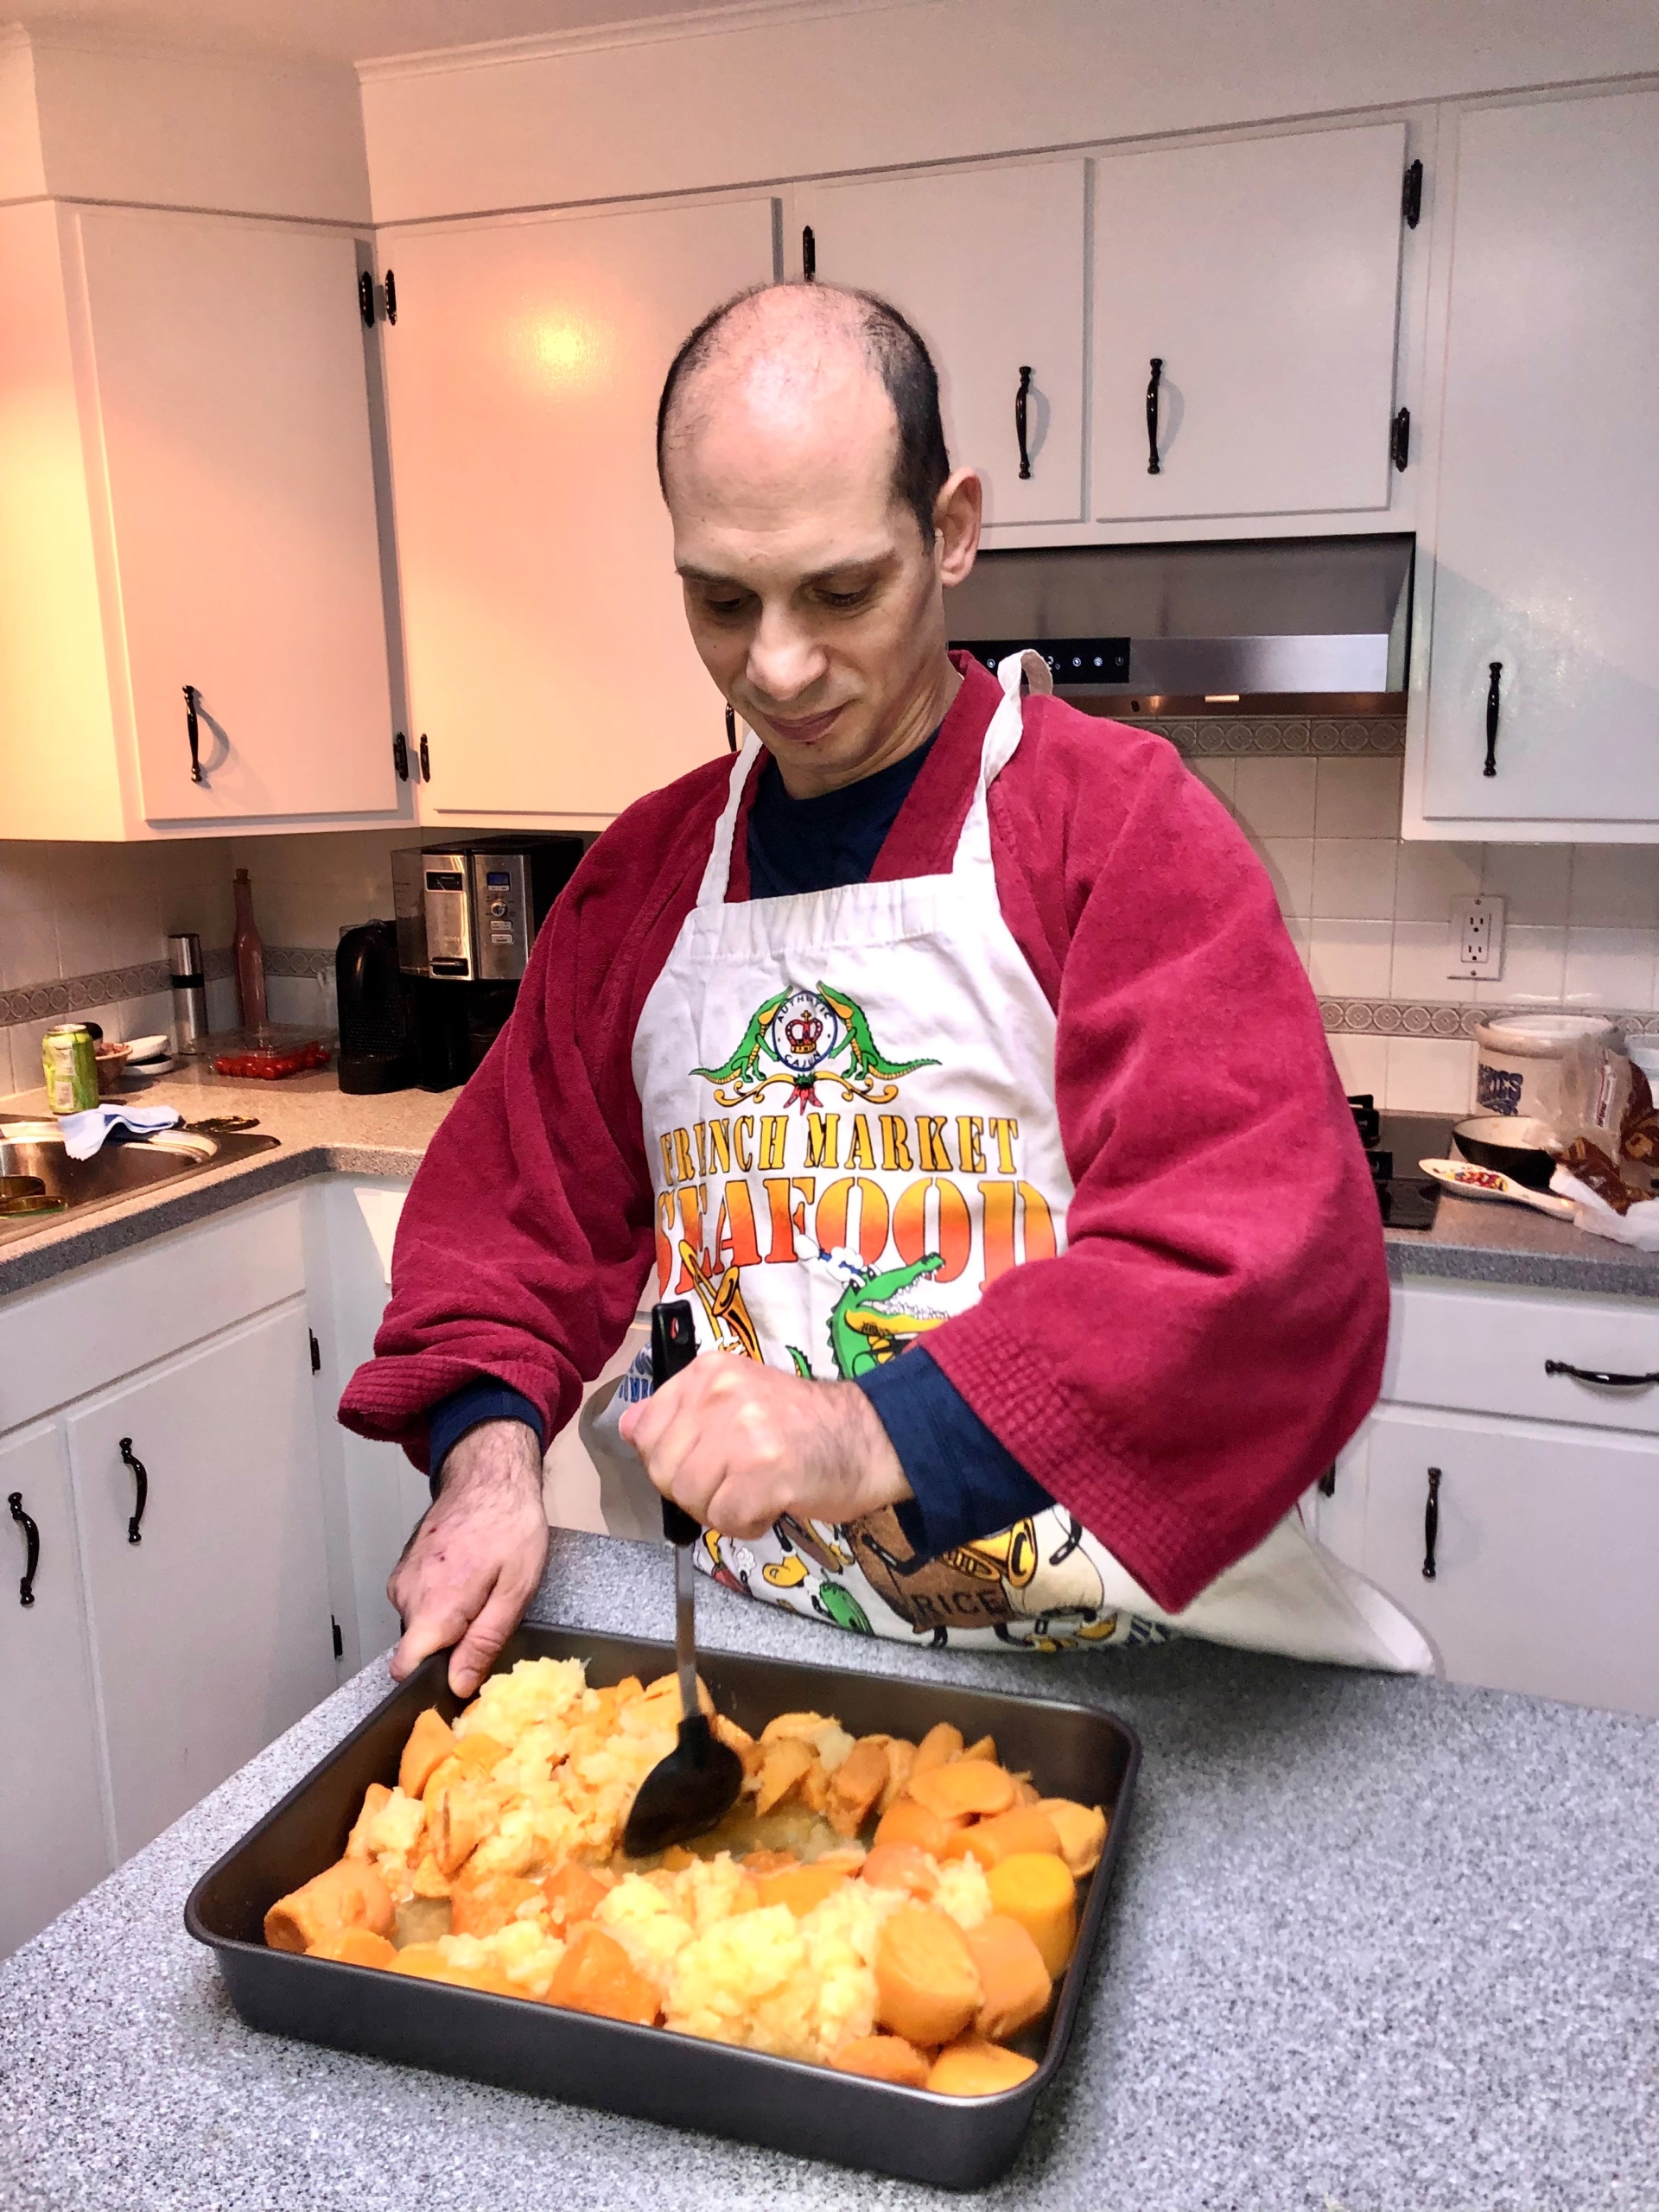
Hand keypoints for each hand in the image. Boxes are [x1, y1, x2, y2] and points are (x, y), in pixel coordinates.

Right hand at [388, 1420, 548, 1696]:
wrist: (488, 1475)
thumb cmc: (510, 1527)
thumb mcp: (515, 1590)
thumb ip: (484, 1642)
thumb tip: (458, 1686)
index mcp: (434, 1606)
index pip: (405, 1669)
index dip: (431, 1681)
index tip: (459, 1677)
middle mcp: (407, 1595)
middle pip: (418, 1649)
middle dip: (449, 1648)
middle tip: (486, 1620)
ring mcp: (402, 1580)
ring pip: (419, 1626)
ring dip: (447, 1622)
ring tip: (480, 1594)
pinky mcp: (404, 1569)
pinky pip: (418, 1603)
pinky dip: (440, 1602)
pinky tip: (467, 1579)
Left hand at [618, 1355, 910, 1537]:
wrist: (869, 1438)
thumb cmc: (802, 1425)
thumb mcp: (735, 1398)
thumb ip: (681, 1412)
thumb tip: (626, 1427)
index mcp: (707, 1371)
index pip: (643, 1431)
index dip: (668, 1462)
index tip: (706, 1463)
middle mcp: (719, 1392)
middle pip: (663, 1470)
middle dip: (693, 1492)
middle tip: (735, 1483)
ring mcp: (743, 1429)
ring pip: (690, 1497)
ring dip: (721, 1511)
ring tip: (756, 1492)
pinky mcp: (765, 1469)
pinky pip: (725, 1518)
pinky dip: (746, 1525)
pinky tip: (772, 1504)